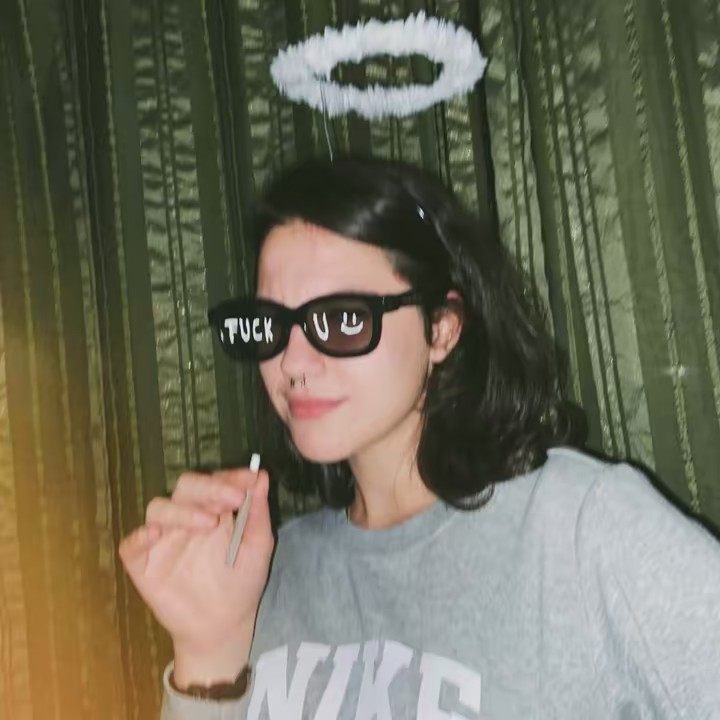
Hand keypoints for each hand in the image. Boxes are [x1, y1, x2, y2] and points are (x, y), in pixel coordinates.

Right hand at [118, 466, 273, 681]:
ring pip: (159, 508)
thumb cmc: (242, 581)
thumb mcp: (257, 545)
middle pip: (186, 487)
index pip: (216, 481)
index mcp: (213, 509)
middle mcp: (185, 517)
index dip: (231, 477)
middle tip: (232, 499)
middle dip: (209, 488)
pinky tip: (155, 534)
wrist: (224, 626)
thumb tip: (261, 476)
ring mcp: (162, 539)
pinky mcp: (143, 564)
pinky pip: (132, 545)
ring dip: (183, 510)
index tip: (250, 479)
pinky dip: (140, 536)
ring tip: (208, 523)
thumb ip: (257, 511)